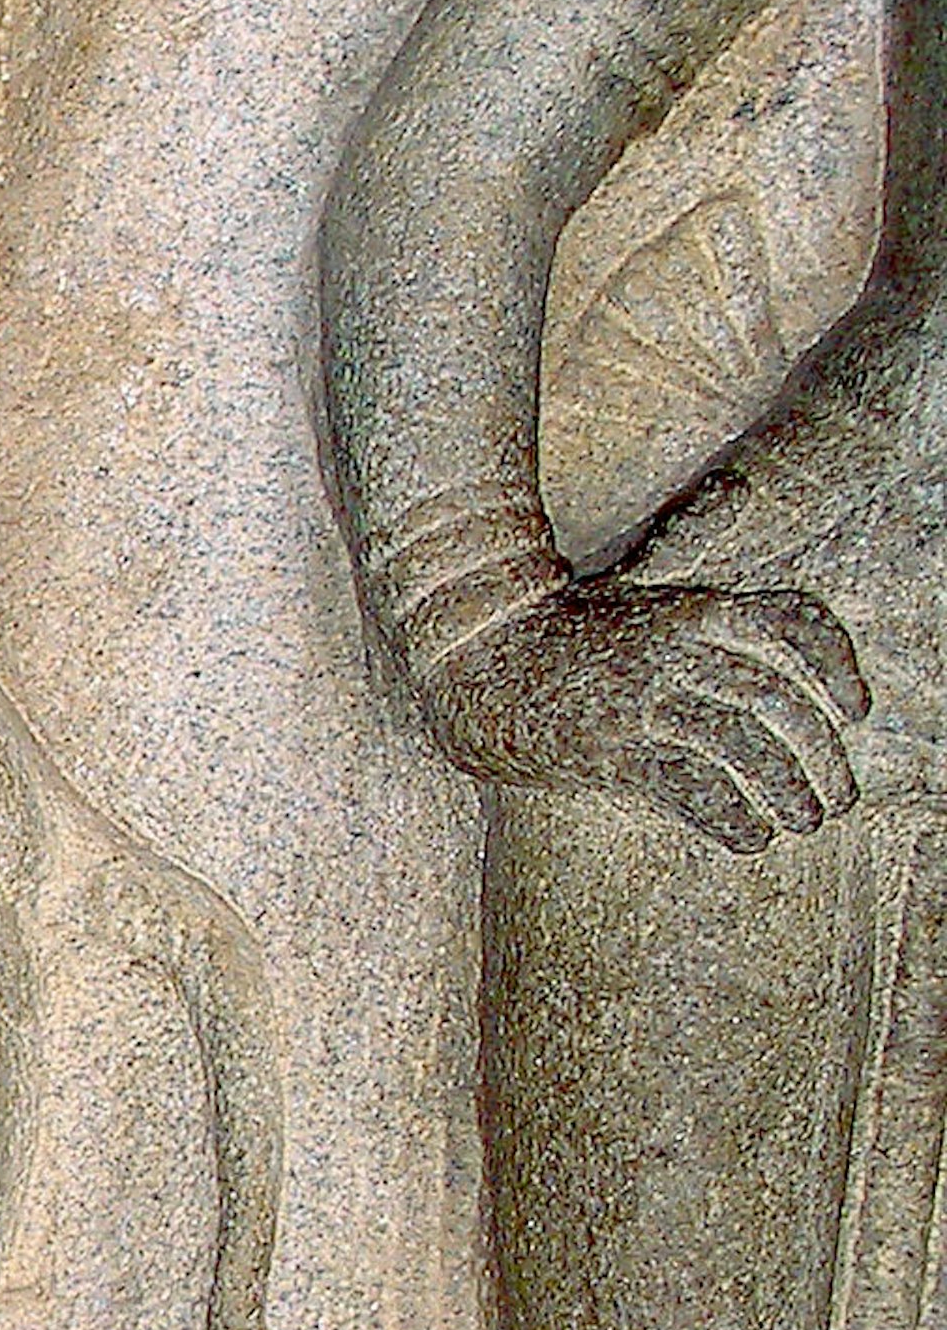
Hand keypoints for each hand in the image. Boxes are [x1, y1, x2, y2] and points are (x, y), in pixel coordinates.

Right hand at [426, 576, 868, 851]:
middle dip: (818, 755)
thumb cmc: (559, 627)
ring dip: (788, 792)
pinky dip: (731, 818)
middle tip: (838, 798)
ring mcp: (646, 700)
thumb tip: (736, 490)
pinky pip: (694, 788)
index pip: (798, 623)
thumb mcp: (632, 581)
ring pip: (745, 749)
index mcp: (696, 606)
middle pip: (779, 702)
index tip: (857, 712)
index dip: (840, 669)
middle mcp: (681, 649)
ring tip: (804, 822)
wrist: (473, 661)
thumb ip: (689, 546)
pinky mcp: (615, 748)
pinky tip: (750, 839)